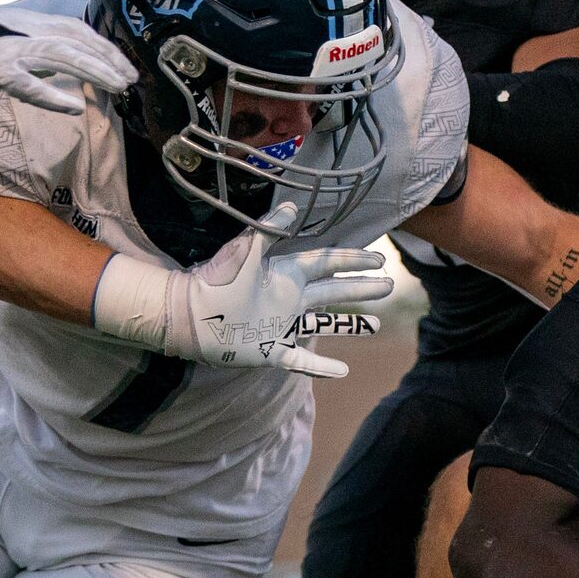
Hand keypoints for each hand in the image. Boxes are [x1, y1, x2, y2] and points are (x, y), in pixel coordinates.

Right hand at [0, 10, 135, 114]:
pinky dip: (52, 96)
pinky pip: (26, 84)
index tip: (122, 65)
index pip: (73, 29)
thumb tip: (54, 70)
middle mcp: (19, 29)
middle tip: (131, 80)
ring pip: (61, 57)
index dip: (101, 46)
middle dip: (107, 59)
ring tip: (118, 88)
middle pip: (75, 40)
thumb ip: (26, 53)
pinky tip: (73, 108)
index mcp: (23, 21)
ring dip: (93, 72)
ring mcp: (5, 49)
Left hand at [178, 203, 392, 376]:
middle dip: (360, 288)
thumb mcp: (245, 251)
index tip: (378, 259)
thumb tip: (291, 207)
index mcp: (285, 273)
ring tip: (375, 326)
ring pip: (323, 323)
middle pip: (333, 291)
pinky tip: (342, 371)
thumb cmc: (216, 280)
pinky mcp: (270, 350)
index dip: (353, 261)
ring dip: (349, 325)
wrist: (189, 316)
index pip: (327, 263)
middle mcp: (288, 297)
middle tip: (389, 285)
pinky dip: (321, 365)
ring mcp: (281, 325)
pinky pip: (302, 359)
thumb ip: (269, 230)